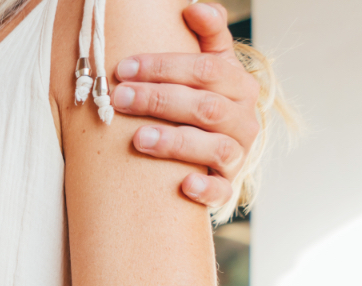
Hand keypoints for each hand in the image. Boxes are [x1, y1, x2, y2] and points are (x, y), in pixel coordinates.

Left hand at [111, 2, 260, 206]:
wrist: (207, 157)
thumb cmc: (195, 104)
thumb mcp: (205, 67)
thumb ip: (206, 36)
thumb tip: (194, 5)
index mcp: (237, 84)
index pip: (207, 68)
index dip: (165, 66)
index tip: (124, 66)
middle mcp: (243, 118)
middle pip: (206, 106)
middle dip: (159, 99)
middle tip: (118, 97)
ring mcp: (237, 154)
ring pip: (215, 147)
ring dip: (176, 142)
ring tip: (138, 139)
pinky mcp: (227, 186)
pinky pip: (222, 191)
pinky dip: (206, 189)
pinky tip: (184, 184)